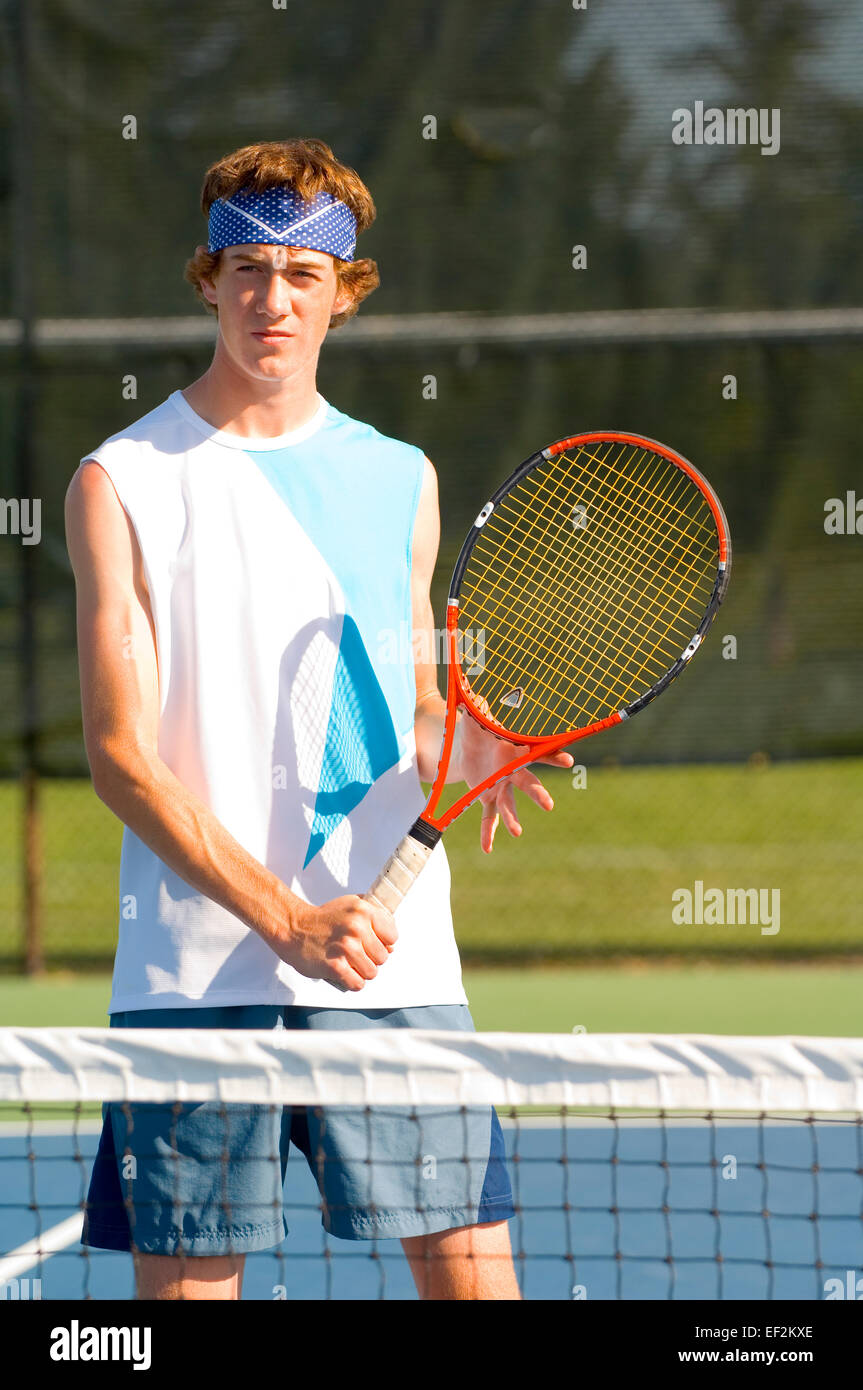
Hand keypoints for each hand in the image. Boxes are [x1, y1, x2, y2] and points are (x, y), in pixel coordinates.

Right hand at [273, 895, 397, 992]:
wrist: (293, 928)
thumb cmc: (322, 919)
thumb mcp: (351, 905)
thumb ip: (374, 918)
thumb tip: (391, 945)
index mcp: (363, 911)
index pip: (392, 936)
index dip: (383, 942)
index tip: (371, 942)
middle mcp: (356, 928)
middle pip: (383, 957)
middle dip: (370, 958)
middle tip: (354, 954)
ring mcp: (346, 948)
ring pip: (372, 972)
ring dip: (361, 971)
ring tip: (348, 963)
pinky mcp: (335, 967)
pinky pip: (358, 984)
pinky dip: (351, 982)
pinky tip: (343, 973)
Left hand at [455, 706, 573, 852]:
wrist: (466, 748)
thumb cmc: (478, 730)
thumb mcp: (476, 719)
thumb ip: (479, 710)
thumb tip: (477, 699)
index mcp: (516, 751)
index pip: (541, 753)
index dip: (555, 757)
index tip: (568, 760)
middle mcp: (513, 772)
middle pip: (529, 783)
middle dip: (538, 794)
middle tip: (548, 805)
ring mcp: (501, 787)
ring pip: (509, 804)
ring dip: (513, 818)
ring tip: (517, 832)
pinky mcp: (487, 798)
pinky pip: (489, 817)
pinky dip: (488, 832)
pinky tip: (488, 848)